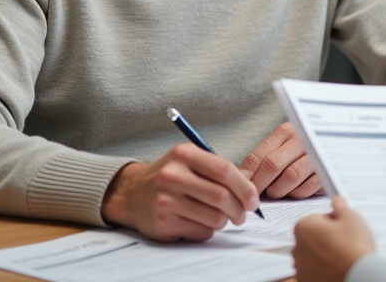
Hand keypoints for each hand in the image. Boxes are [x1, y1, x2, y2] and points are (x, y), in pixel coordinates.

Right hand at [100, 142, 260, 240]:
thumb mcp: (190, 160)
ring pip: (214, 218)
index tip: (253, 199)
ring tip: (222, 217)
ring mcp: (166, 200)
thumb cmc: (171, 176)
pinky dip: (208, 230)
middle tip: (243, 214)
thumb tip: (251, 191)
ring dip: (225, 221)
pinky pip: (200, 232)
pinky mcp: (163, 223)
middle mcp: (173, 176)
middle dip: (239, 209)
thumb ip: (218, 170)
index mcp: (184, 154)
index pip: (225, 171)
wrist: (132, 192)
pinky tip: (200, 222)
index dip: (245, 187)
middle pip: (221, 197)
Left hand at [240, 121, 322, 198]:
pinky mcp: (327, 169)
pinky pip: (308, 186)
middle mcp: (301, 139)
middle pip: (272, 164)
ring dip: (279, 189)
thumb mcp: (283, 145)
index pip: (259, 155)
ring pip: (290, 176)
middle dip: (260, 184)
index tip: (241, 187)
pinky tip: (294, 191)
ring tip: (276, 192)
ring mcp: (316, 154)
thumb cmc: (302, 150)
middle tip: (255, 196)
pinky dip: (297, 193)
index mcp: (285, 132)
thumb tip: (243, 179)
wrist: (337, 143)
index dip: (247, 175)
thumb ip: (265, 158)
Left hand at [293, 196, 375, 281]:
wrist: (357, 276)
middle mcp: (297, 247)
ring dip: (325, 253)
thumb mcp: (351, 217)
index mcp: (304, 227)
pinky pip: (314, 269)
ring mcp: (300, 266)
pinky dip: (323, 267)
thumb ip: (340, 205)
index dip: (333, 221)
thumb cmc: (354, 249)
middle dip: (327, 236)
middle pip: (313, 235)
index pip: (317, 217)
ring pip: (314, 253)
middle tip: (345, 241)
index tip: (342, 226)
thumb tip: (337, 200)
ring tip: (343, 255)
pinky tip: (338, 266)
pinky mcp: (305, 279)